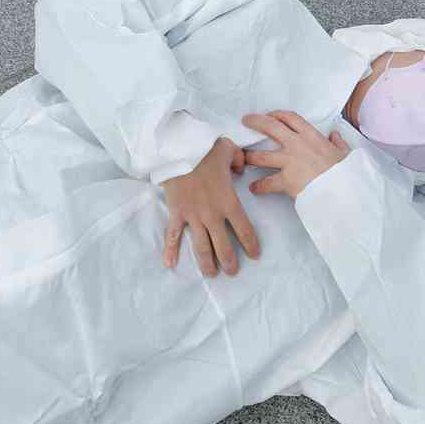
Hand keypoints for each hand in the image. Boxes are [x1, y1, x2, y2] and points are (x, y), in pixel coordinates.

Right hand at [162, 137, 259, 276]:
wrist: (178, 148)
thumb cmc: (204, 149)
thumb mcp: (228, 149)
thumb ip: (239, 160)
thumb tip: (240, 168)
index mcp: (228, 201)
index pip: (244, 229)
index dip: (251, 245)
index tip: (255, 255)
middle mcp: (212, 214)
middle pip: (223, 246)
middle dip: (229, 262)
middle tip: (233, 272)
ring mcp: (193, 216)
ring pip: (201, 247)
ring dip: (206, 263)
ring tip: (211, 274)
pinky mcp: (176, 213)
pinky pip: (172, 235)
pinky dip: (170, 251)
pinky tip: (170, 265)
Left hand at [243, 111, 349, 200]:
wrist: (345, 190)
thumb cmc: (346, 171)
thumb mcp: (345, 153)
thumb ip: (338, 143)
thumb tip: (335, 136)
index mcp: (311, 136)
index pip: (290, 117)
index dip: (277, 114)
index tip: (270, 115)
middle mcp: (297, 145)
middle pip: (270, 127)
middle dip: (255, 122)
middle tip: (245, 121)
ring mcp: (290, 162)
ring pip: (262, 156)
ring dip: (250, 157)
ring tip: (242, 158)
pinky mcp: (287, 181)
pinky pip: (267, 183)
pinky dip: (259, 186)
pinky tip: (254, 188)